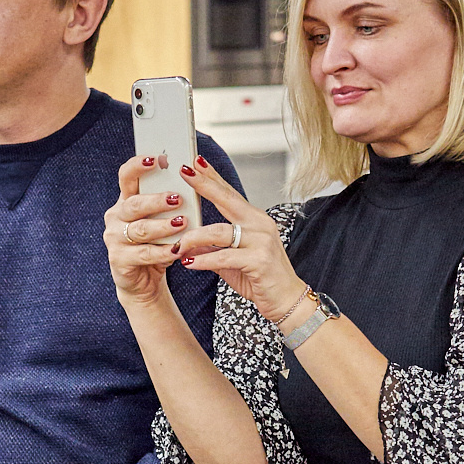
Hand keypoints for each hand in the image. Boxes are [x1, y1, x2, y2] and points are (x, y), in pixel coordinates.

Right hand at [102, 154, 194, 310]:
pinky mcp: (118, 259)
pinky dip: (162, 252)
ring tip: (182, 223)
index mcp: (126, 201)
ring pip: (140, 229)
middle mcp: (116, 216)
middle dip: (156, 200)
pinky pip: (143, 254)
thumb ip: (171, 203)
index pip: (126, 176)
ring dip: (162, 226)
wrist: (144, 281)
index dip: (138, 166)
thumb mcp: (163, 221)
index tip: (156, 159)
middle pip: (134, 203)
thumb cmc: (158, 244)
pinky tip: (177, 250)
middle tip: (177, 198)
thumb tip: (194, 180)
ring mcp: (114, 238)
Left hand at [170, 155, 303, 319]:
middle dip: (204, 185)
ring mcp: (261, 241)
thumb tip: (187, 242)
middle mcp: (260, 224)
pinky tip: (188, 264)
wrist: (286, 300)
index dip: (212, 177)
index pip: (230, 194)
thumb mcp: (230, 261)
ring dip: (194, 238)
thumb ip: (211, 248)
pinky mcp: (259, 260)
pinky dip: (203, 260)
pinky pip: (224, 257)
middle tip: (184, 171)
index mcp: (254, 220)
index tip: (194, 163)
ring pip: (219, 232)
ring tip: (177, 245)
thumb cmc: (260, 278)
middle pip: (227, 199)